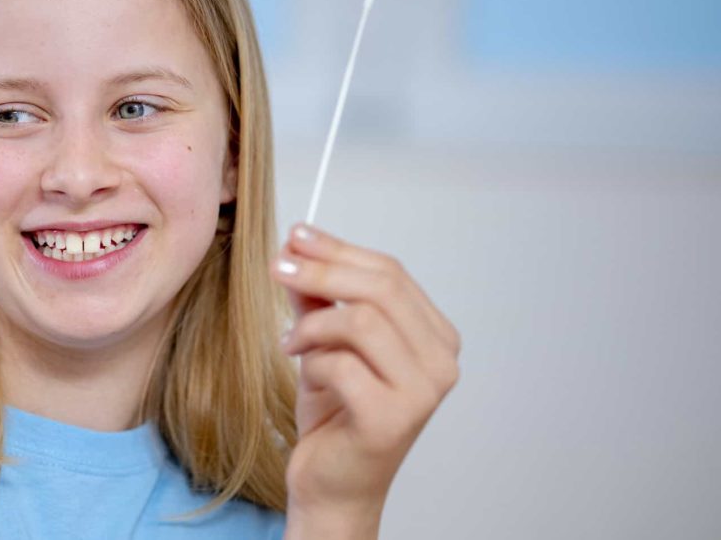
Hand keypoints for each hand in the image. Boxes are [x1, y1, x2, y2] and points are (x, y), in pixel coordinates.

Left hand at [271, 223, 460, 534]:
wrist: (331, 484)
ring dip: (313, 325)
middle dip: (322, 270)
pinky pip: (342, 364)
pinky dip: (313, 361)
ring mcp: (422, 393)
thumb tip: (297, 247)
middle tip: (279, 267)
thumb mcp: (324, 342)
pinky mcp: (391, 419)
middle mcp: (441, 363)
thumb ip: (319, 298)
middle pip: (381, 288)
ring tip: (291, 342)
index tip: (296, 236)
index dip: (339, 249)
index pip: (391, 273)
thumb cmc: (334, 415)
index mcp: (435, 337)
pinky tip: (304, 371)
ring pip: (363, 320)